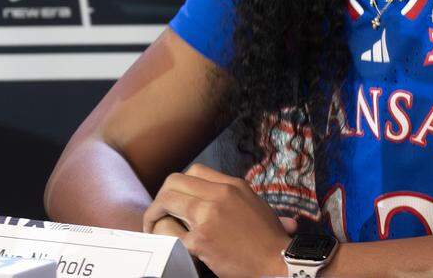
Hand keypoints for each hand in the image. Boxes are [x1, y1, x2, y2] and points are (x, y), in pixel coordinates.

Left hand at [143, 163, 290, 276]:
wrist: (278, 261)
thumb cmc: (270, 239)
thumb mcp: (255, 205)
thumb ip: (232, 198)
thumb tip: (211, 198)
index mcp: (232, 185)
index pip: (194, 171)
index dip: (180, 185)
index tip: (176, 200)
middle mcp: (219, 195)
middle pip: (174, 181)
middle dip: (161, 197)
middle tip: (158, 213)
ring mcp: (208, 215)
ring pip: (167, 201)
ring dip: (155, 215)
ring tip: (154, 228)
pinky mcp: (201, 240)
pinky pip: (170, 233)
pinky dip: (165, 238)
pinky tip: (168, 246)